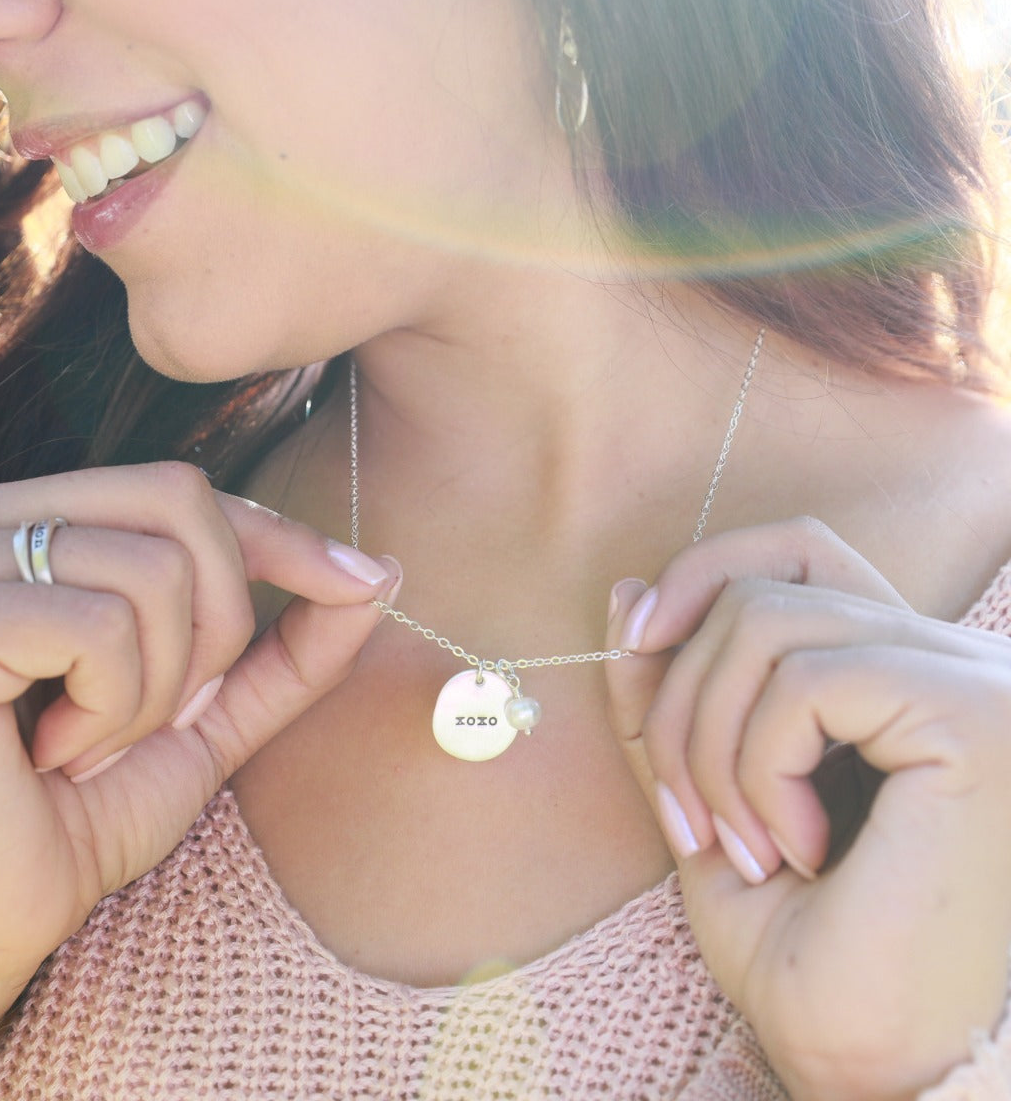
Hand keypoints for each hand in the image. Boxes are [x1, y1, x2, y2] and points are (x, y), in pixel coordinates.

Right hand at [0, 461, 397, 1081]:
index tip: (363, 579)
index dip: (280, 535)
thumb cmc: (89, 808)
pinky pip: (100, 628)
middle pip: (179, 503)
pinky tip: (55, 753)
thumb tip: (381, 570)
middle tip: (159, 715)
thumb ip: (293, 641)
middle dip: (216, 627)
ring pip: (153, 571)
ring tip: (92, 743)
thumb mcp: (215, 710)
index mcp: (21, 517)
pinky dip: (112, 707)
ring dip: (158, 687)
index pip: (182, 488)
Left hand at [605, 518, 1010, 1100]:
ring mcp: (964, 678)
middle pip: (760, 587)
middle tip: (691, 822)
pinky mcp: (970, 714)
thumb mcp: (704, 790)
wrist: (866, 1057)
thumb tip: (628, 589)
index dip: (704, 572)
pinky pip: (806, 683)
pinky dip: (761, 767)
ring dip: (710, 743)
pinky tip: (800, 849)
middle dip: (678, 699)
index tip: (636, 640)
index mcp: (888, 670)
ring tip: (744, 843)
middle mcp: (939, 657)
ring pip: (767, 623)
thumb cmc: (799, 940)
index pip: (795, 548)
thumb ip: (670, 694)